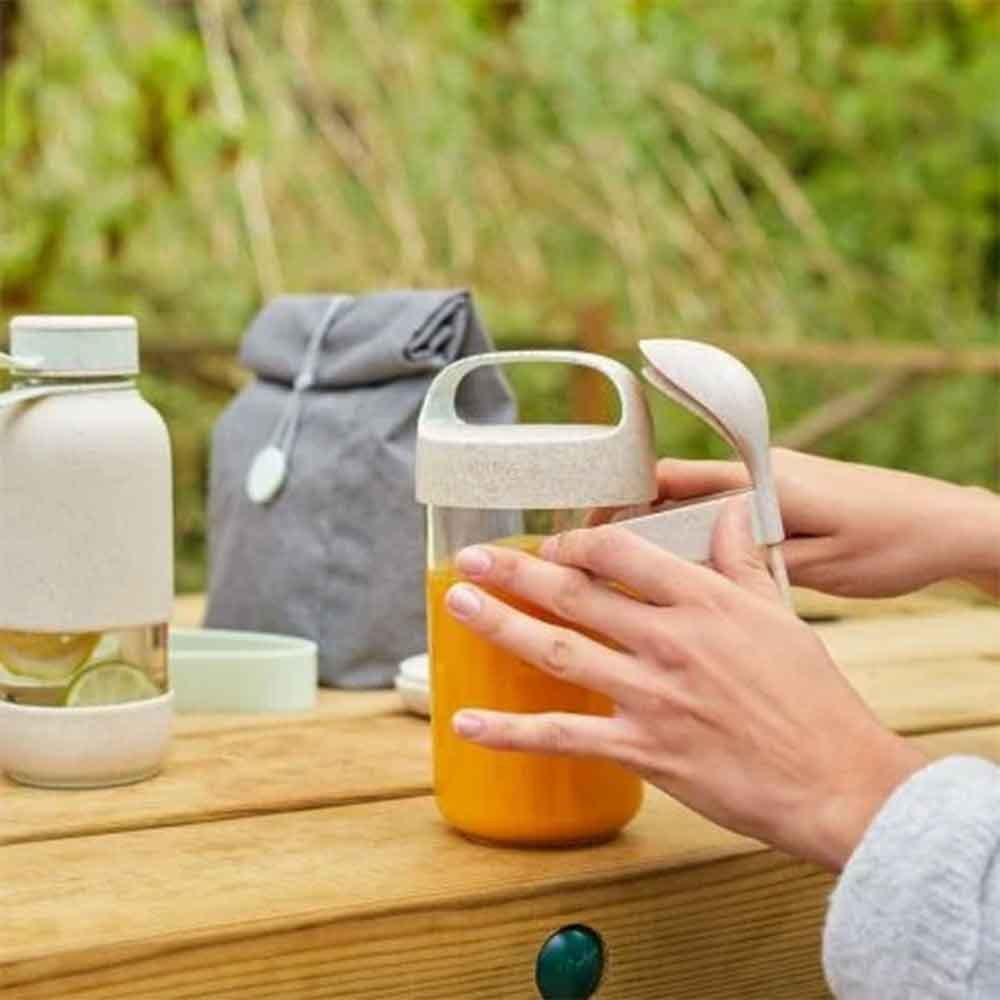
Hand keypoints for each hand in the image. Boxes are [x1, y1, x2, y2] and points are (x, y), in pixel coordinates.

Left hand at [445, 499, 926, 870]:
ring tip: (457, 604)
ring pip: (559, 651)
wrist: (833, 780)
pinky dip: (511, 732)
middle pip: (575, 595)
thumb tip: (726, 511)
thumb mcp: (781, 613)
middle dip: (516, 573)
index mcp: (704, 601)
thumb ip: (741, 561)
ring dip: (501, 626)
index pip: (621, 554)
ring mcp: (652, 696)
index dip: (575, 544)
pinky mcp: (644, 750)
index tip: (550, 545)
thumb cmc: (812, 697)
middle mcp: (670, 641)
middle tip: (469, 559)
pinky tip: (466, 723)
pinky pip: (564, 735)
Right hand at [623, 448, 998, 598]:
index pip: (670, 480)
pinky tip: (686, 566)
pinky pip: (723, 510)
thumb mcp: (820, 566)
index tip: (588, 531)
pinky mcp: (785, 497)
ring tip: (630, 568)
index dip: (621, 503)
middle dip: (629, 517)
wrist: (948, 523)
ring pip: (696, 501)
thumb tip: (693, 572)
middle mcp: (760, 473)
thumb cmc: (892, 543)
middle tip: (593, 555)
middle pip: (673, 488)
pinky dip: (695, 532)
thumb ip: (754, 564)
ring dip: (661, 528)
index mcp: (761, 483)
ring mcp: (771, 482)